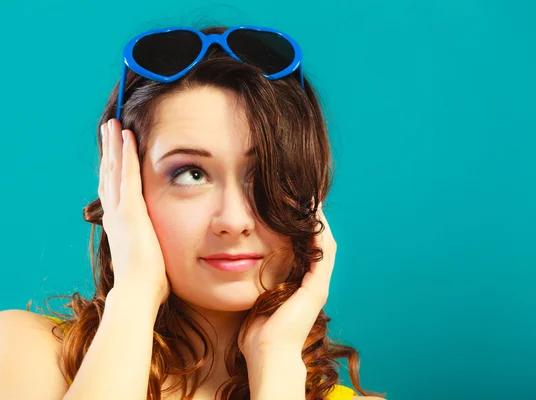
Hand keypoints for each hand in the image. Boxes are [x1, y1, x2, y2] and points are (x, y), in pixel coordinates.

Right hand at [98, 118, 169, 304]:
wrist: (138, 293)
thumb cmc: (145, 283)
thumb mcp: (146, 259)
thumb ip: (149, 248)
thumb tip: (157, 253)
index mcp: (120, 225)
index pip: (114, 190)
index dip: (112, 169)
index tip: (113, 152)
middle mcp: (115, 214)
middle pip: (109, 174)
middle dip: (109, 150)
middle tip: (108, 129)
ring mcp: (120, 211)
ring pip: (114, 169)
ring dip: (114, 145)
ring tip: (113, 124)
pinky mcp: (130, 210)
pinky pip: (127, 175)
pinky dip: (125, 154)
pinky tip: (127, 136)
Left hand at [238, 201, 336, 361]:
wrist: (266, 354)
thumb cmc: (258, 333)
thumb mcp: (258, 300)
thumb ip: (257, 285)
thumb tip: (241, 269)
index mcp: (301, 286)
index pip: (307, 249)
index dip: (304, 227)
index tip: (294, 206)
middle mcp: (314, 284)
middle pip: (320, 243)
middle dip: (314, 219)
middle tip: (307, 196)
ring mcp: (318, 287)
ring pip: (326, 245)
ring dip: (320, 222)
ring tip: (312, 200)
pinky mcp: (317, 290)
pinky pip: (323, 255)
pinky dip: (320, 235)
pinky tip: (314, 217)